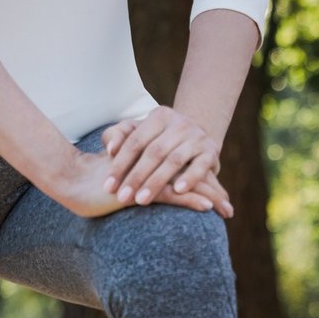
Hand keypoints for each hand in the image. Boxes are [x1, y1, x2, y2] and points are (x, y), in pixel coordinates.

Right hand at [44, 147, 231, 217]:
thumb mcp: (124, 182)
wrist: (75, 181)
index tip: (220, 198)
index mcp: (154, 162)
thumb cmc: (97, 182)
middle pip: (192, 177)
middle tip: (229, 207)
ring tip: (226, 210)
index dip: (203, 183)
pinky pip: (173, 194)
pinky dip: (192, 199)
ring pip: (187, 185)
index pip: (185, 171)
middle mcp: (156, 165)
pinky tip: (207, 207)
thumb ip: (142, 181)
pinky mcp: (143, 188)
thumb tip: (160, 192)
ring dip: (209, 197)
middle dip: (213, 192)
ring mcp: (151, 175)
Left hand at [102, 106, 223, 208]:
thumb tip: (110, 149)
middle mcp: (180, 123)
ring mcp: (197, 137)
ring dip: (157, 181)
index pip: (135, 141)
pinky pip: (200, 166)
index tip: (107, 187)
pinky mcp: (211, 152)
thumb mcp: (138, 132)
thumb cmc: (157, 140)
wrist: (195, 138)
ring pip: (174, 160)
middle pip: (154, 151)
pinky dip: (190, 178)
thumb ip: (118, 136)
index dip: (120, 164)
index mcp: (159, 116)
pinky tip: (178, 191)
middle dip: (136, 176)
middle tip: (122, 198)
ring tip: (141, 201)